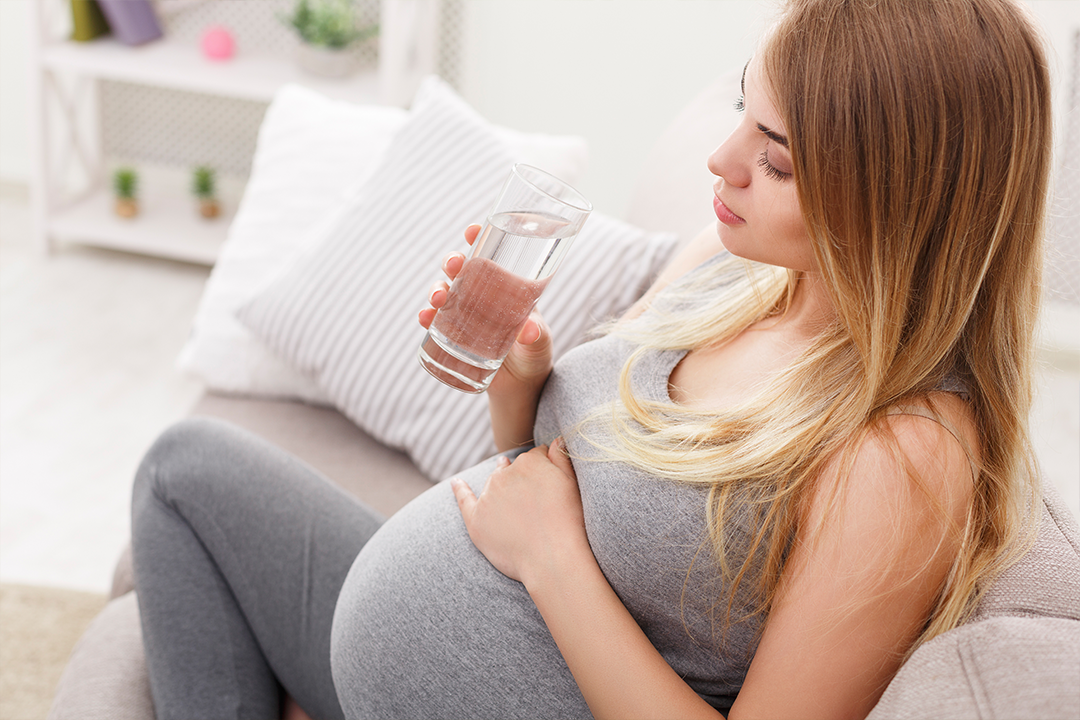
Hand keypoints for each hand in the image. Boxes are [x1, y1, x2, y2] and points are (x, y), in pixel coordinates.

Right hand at [418, 224, 553, 394]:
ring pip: (445, 291)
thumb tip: (529, 331)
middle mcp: (483, 296)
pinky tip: (424, 318)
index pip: (492, 255)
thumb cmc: (535, 356)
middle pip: (463, 269)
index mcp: (507, 287)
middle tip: (454, 265)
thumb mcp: (540, 344)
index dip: (479, 239)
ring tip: (437, 298)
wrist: (521, 386)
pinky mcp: (454, 335)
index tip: (472, 230)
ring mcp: (466, 314)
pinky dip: (427, 317)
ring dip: (436, 289)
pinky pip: (435, 321)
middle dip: (453, 261)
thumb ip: (536, 336)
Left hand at [450, 440, 589, 586]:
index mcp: (529, 462)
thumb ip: (561, 455)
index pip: (535, 456)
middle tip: (534, 496)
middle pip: (512, 469)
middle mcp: (504, 474)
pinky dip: (459, 489)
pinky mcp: (476, 520)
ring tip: (510, 499)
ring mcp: (488, 496)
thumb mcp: (572, 481)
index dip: (545, 468)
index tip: (550, 482)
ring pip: (494, 483)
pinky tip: (456, 483)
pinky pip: (464, 499)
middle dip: (521, 477)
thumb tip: (556, 439)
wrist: (552, 559)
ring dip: (500, 485)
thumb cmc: (568, 522)